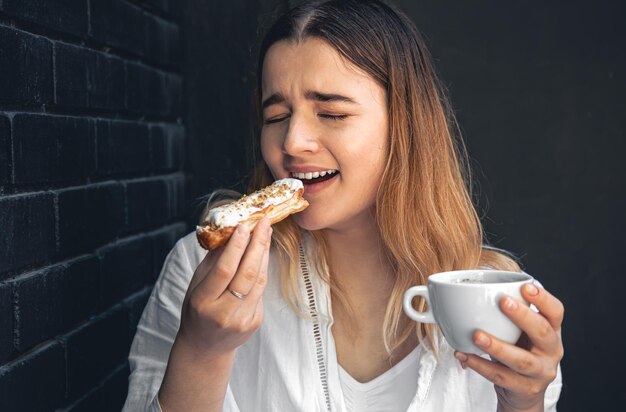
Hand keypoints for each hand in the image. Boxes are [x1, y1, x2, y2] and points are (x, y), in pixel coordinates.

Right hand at [177, 218, 272, 355]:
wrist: (205, 347)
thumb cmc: (197, 310)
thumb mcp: (196, 286)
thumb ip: (213, 261)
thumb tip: (230, 232)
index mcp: (203, 301)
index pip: (224, 270)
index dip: (236, 247)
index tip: (244, 226)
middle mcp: (223, 312)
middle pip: (246, 274)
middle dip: (258, 245)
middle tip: (263, 223)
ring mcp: (242, 320)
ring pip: (259, 281)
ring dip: (264, 254)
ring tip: (266, 234)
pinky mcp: (255, 322)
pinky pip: (260, 291)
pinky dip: (261, 271)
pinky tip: (261, 257)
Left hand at [454, 284, 563, 411]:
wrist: (523, 393)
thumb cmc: (519, 351)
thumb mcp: (520, 332)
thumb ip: (507, 315)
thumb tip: (469, 294)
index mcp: (552, 331)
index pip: (556, 312)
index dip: (543, 298)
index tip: (525, 286)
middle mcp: (552, 351)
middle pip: (543, 333)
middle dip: (523, 316)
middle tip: (502, 301)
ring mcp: (541, 372)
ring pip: (521, 360)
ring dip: (497, 346)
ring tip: (476, 335)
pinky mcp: (525, 389)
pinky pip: (501, 376)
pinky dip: (480, 365)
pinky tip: (464, 355)